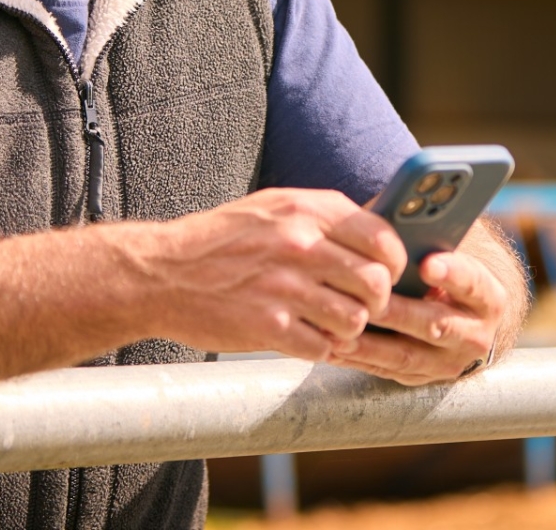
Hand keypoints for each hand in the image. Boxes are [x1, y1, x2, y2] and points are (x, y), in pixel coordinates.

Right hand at [131, 188, 406, 361]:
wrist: (161, 273)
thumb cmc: (223, 240)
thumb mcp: (274, 208)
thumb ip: (323, 216)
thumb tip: (379, 233)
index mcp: (306, 210)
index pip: (382, 238)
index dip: (394, 262)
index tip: (387, 273)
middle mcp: (299, 245)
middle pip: (376, 283)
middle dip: (377, 301)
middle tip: (362, 306)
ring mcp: (284, 287)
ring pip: (354, 319)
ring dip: (349, 328)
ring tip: (331, 324)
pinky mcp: (267, 327)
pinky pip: (323, 347)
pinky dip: (321, 348)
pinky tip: (305, 337)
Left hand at [328, 239, 513, 385]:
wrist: (466, 319)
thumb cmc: (446, 273)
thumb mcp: (450, 256)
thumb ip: (426, 241)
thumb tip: (386, 215)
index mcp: (487, 297)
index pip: (473, 283)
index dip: (452, 273)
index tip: (428, 262)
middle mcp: (475, 334)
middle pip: (435, 324)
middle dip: (400, 312)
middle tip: (371, 300)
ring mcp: (448, 362)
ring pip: (406, 354)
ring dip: (371, 344)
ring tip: (341, 330)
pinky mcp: (422, 379)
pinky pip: (386, 371)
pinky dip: (359, 359)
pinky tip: (334, 346)